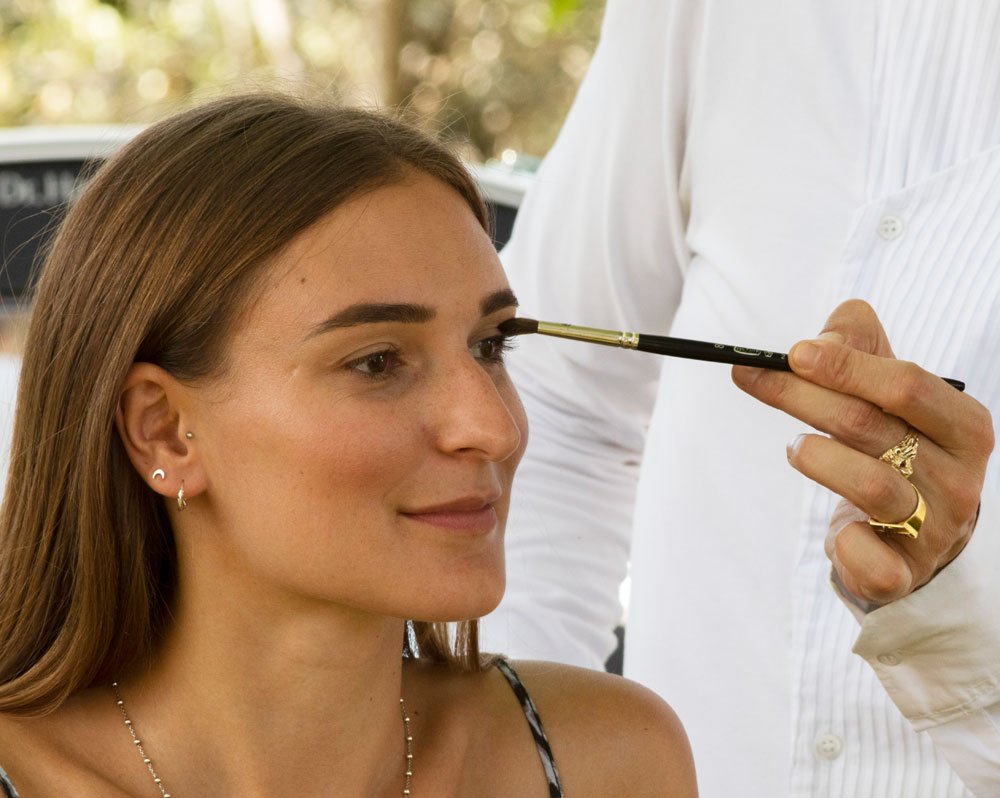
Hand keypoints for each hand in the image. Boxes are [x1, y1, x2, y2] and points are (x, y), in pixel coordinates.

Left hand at [732, 300, 994, 604]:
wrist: (916, 534)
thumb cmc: (896, 445)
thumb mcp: (887, 390)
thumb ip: (857, 346)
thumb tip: (818, 340)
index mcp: (964, 426)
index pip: (905, 385)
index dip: (845, 366)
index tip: (793, 352)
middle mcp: (959, 478)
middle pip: (871, 426)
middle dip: (801, 396)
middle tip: (752, 378)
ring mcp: (935, 531)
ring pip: (867, 483)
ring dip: (814, 456)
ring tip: (795, 447)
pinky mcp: (902, 573)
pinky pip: (868, 558)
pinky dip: (843, 541)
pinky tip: (836, 526)